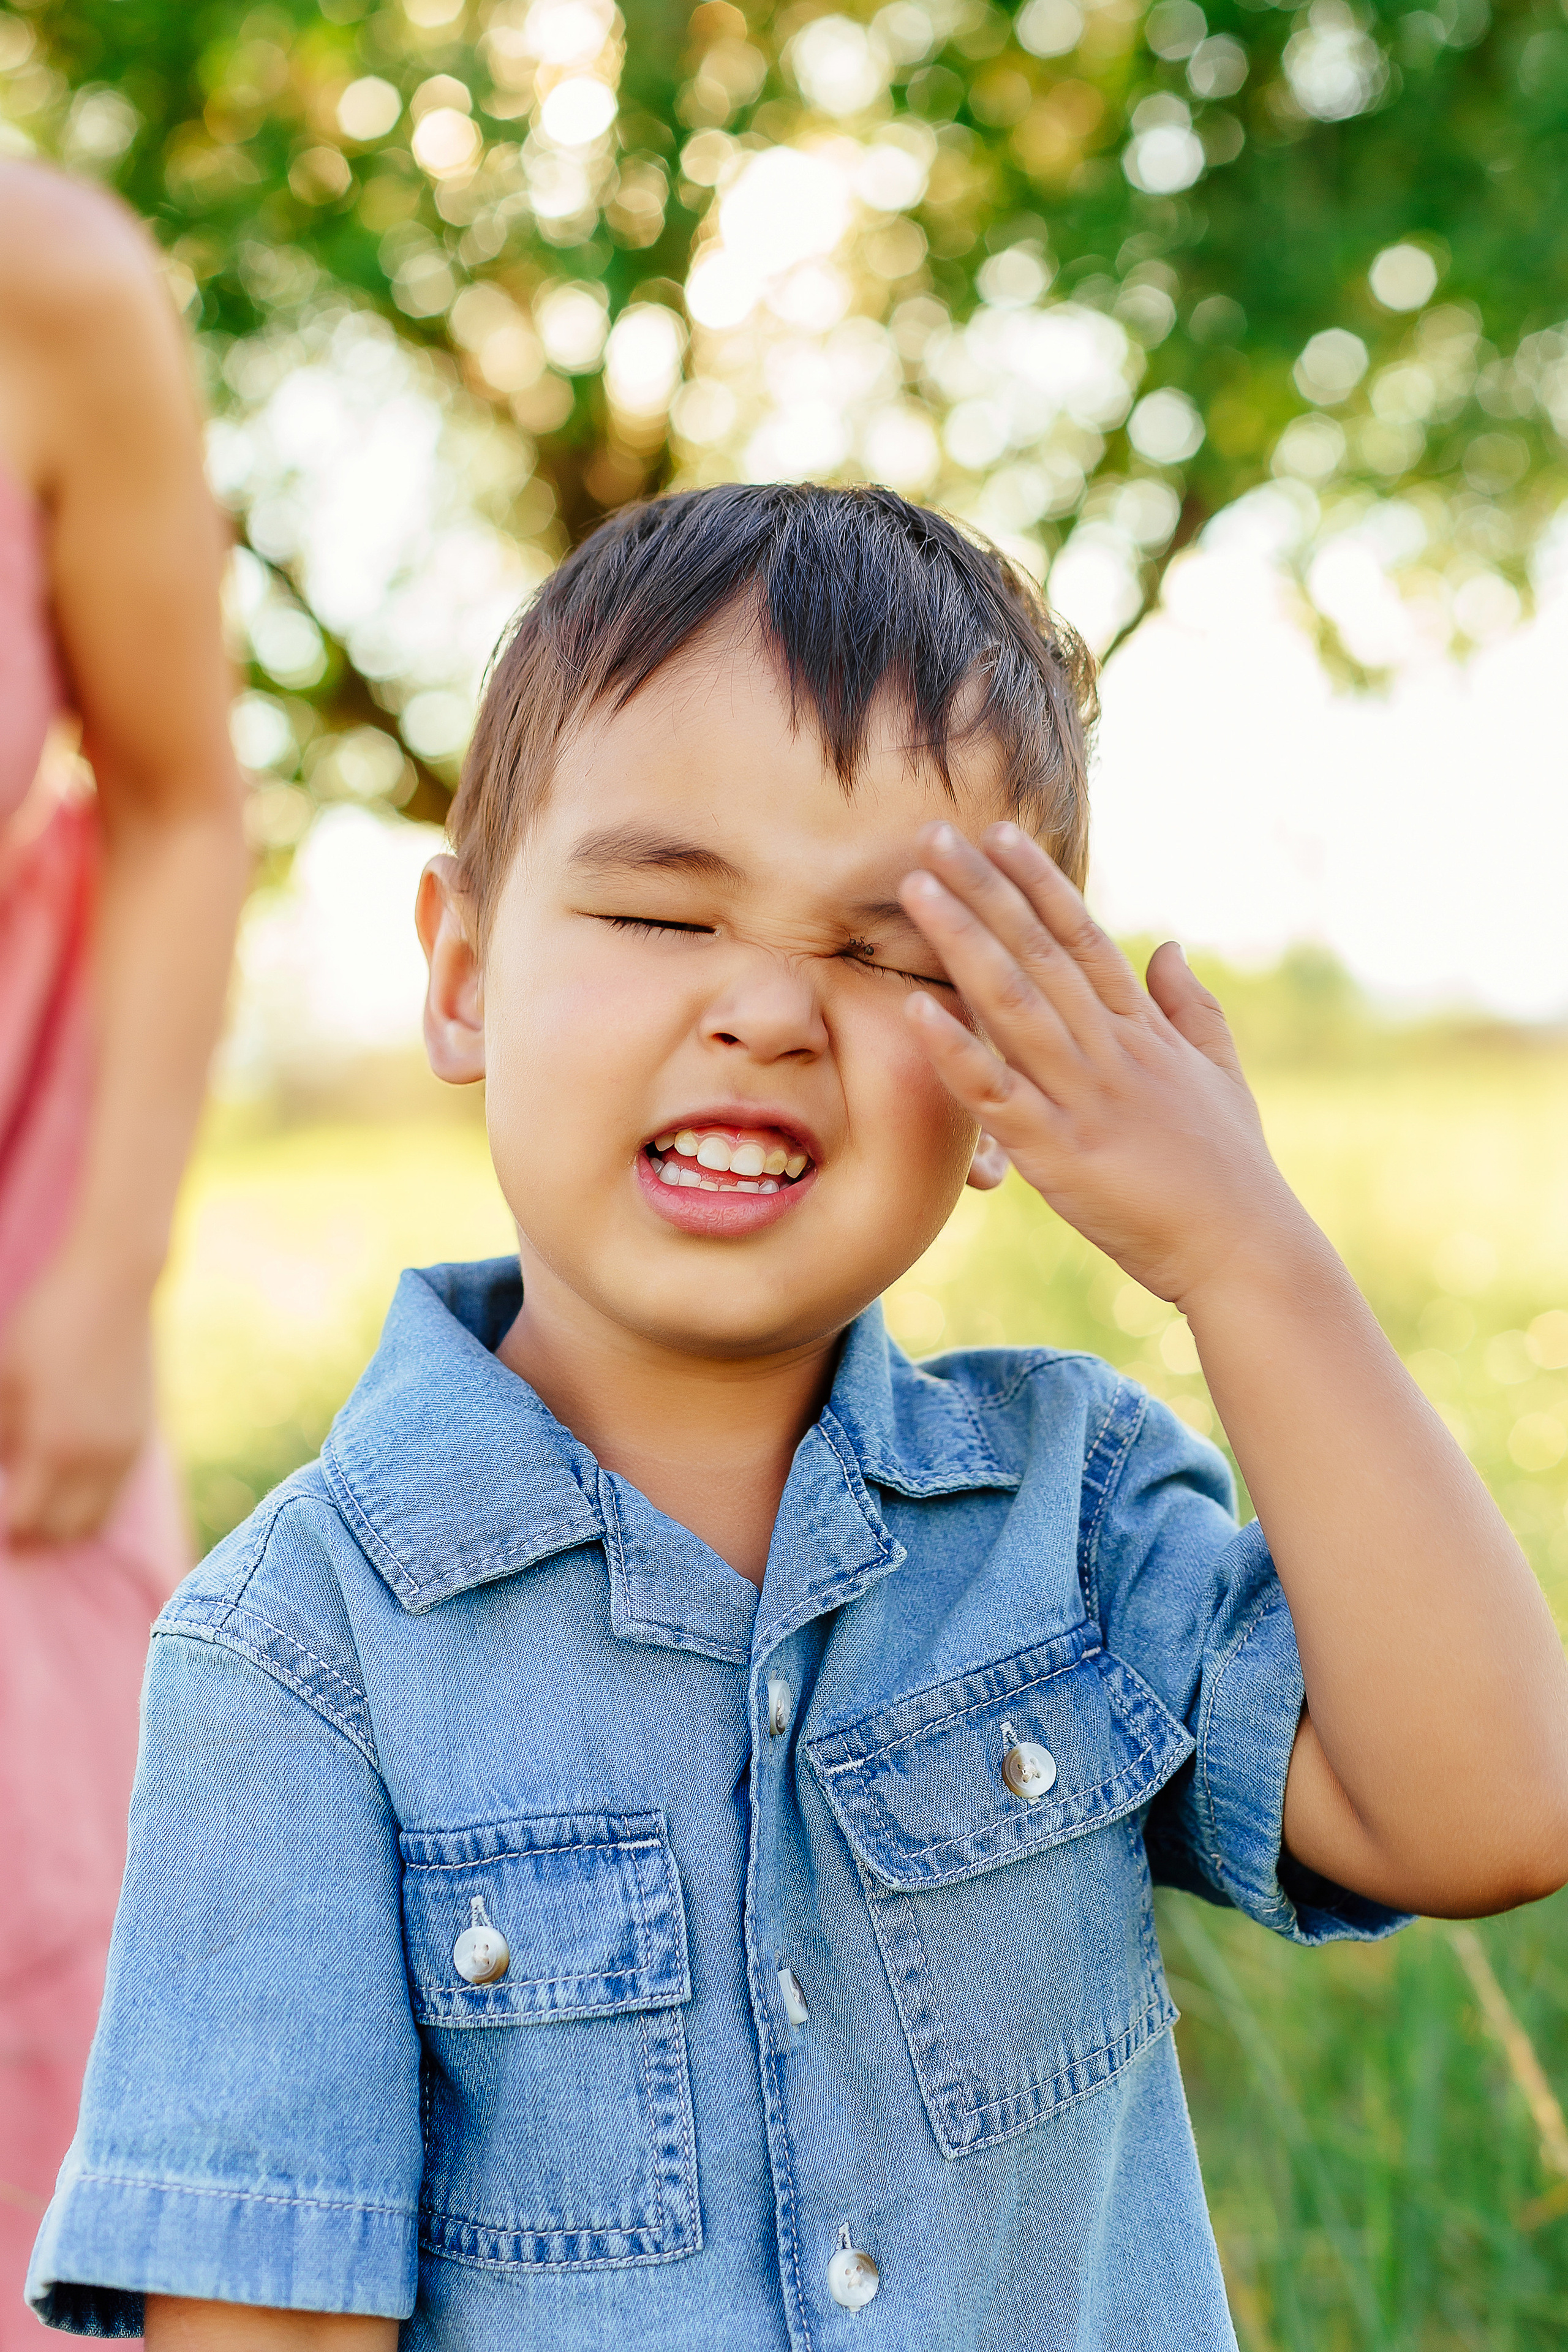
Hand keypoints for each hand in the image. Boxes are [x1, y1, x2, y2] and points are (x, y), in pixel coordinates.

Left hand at [0, 1245, 152, 1546]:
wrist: (114, 1284)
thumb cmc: (46, 1326)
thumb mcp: (3, 1380)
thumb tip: (2, 1474)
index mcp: (58, 1447)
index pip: (29, 1520)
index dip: (7, 1532)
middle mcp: (99, 1459)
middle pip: (66, 1530)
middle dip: (35, 1536)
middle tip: (11, 1527)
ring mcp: (127, 1448)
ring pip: (98, 1517)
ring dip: (66, 1523)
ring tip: (38, 1508)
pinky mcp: (142, 1434)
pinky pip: (116, 1491)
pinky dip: (91, 1500)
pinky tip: (67, 1480)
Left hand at [897, 822, 1303, 1308]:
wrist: (1247, 1250)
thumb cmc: (1231, 1170)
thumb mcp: (1220, 1075)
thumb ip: (1192, 1008)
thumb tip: (1169, 946)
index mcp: (1143, 1031)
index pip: (1083, 938)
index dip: (1039, 882)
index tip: (999, 833)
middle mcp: (1112, 1050)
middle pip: (1039, 953)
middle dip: (984, 891)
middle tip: (933, 834)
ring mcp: (1085, 1099)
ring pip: (1014, 1004)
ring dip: (962, 943)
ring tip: (916, 891)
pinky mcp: (1062, 1154)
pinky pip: (998, 1095)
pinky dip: (957, 1051)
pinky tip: (916, 1010)